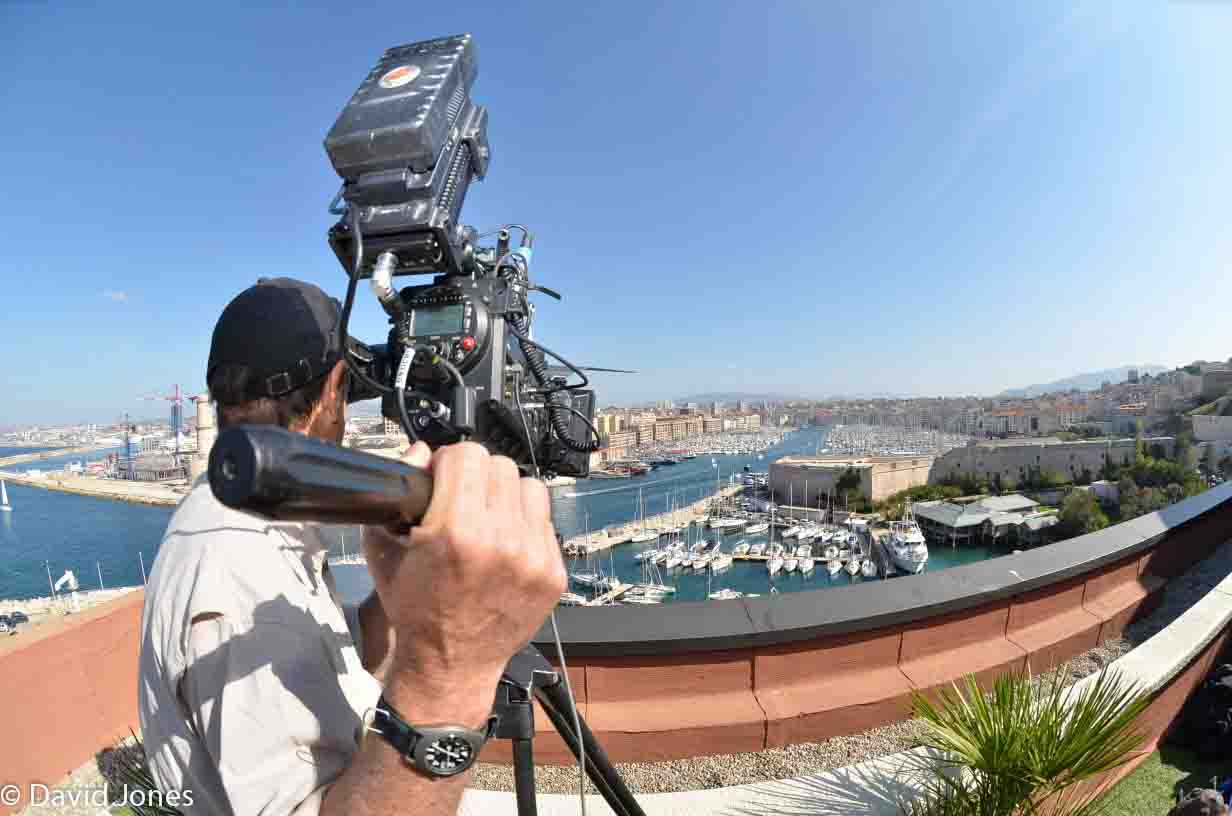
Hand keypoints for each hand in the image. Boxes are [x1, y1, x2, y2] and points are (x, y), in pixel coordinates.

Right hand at [365, 442, 564, 717]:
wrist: (451, 663)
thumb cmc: (415, 608)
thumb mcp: (382, 549)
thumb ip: (398, 492)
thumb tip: (421, 451)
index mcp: (456, 532)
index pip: (467, 453)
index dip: (449, 462)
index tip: (442, 479)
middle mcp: (500, 541)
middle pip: (499, 465)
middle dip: (476, 477)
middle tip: (462, 500)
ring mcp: (533, 557)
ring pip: (528, 486)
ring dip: (506, 495)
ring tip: (487, 519)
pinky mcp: (553, 572)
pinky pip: (545, 520)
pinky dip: (524, 524)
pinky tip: (504, 543)